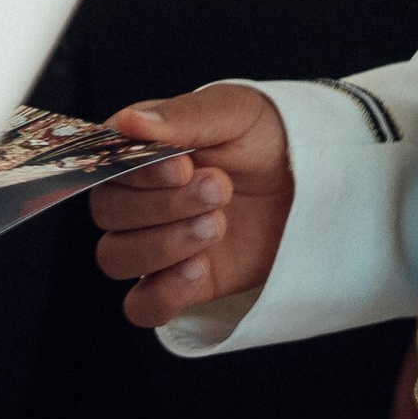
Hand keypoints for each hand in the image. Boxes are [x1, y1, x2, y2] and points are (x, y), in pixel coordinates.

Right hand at [88, 86, 292, 327]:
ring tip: (217, 225)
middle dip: (164, 204)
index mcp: (142, 150)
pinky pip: (141, 306)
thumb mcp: (234, 111)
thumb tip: (128, 123)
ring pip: (115, 258)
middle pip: (108, 214)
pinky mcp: (178, 283)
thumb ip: (182, 117)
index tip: (182, 166)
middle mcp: (140, 197)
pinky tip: (199, 269)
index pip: (105, 165)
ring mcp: (156, 242)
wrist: (312, 183)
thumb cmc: (267, 137)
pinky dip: (162, 293)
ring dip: (163, 245)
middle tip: (220, 189)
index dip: (137, 172)